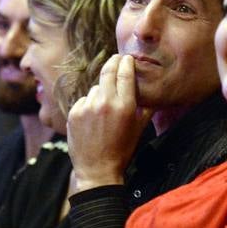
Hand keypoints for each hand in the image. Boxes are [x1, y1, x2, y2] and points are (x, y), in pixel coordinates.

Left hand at [67, 55, 153, 192]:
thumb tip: (152, 92)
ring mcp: (88, 107)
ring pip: (96, 88)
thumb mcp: (139, 129)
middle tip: (115, 59)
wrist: (97, 169)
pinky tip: (92, 118)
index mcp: (125, 106)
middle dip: (113, 63)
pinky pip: (84, 100)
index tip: (126, 57)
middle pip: (108, 72)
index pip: (125, 74)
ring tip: (104, 108)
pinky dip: (88, 104)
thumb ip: (147, 108)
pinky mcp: (74, 112)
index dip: (126, 63)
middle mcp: (106, 103)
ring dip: (101, 91)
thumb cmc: (122, 150)